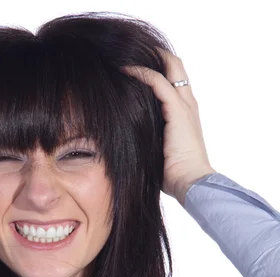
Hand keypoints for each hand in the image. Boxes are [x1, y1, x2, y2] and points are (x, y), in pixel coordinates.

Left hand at [120, 48, 215, 205]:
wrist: (190, 183)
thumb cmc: (174, 176)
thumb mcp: (159, 152)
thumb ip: (149, 139)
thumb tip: (125, 141)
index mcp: (185, 114)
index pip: (174, 81)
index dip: (157, 71)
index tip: (135, 68)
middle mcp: (188, 105)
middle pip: (176, 66)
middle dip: (155, 56)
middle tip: (130, 54)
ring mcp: (184, 106)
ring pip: (169, 67)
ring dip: (147, 59)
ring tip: (125, 57)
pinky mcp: (177, 110)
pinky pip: (157, 82)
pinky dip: (141, 73)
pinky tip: (124, 70)